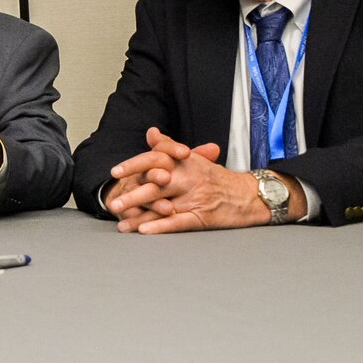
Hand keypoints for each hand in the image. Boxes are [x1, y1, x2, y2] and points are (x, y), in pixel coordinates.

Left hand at [105, 127, 266, 232]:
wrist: (249, 195)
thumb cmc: (217, 178)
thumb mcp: (194, 159)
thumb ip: (168, 147)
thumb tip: (150, 132)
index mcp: (185, 164)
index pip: (155, 161)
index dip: (133, 166)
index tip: (114, 172)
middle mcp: (189, 180)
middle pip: (155, 186)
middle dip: (133, 195)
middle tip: (114, 203)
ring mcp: (195, 200)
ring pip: (163, 207)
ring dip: (141, 216)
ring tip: (122, 224)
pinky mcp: (202, 217)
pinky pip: (178, 222)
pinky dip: (161, 226)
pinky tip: (144, 230)